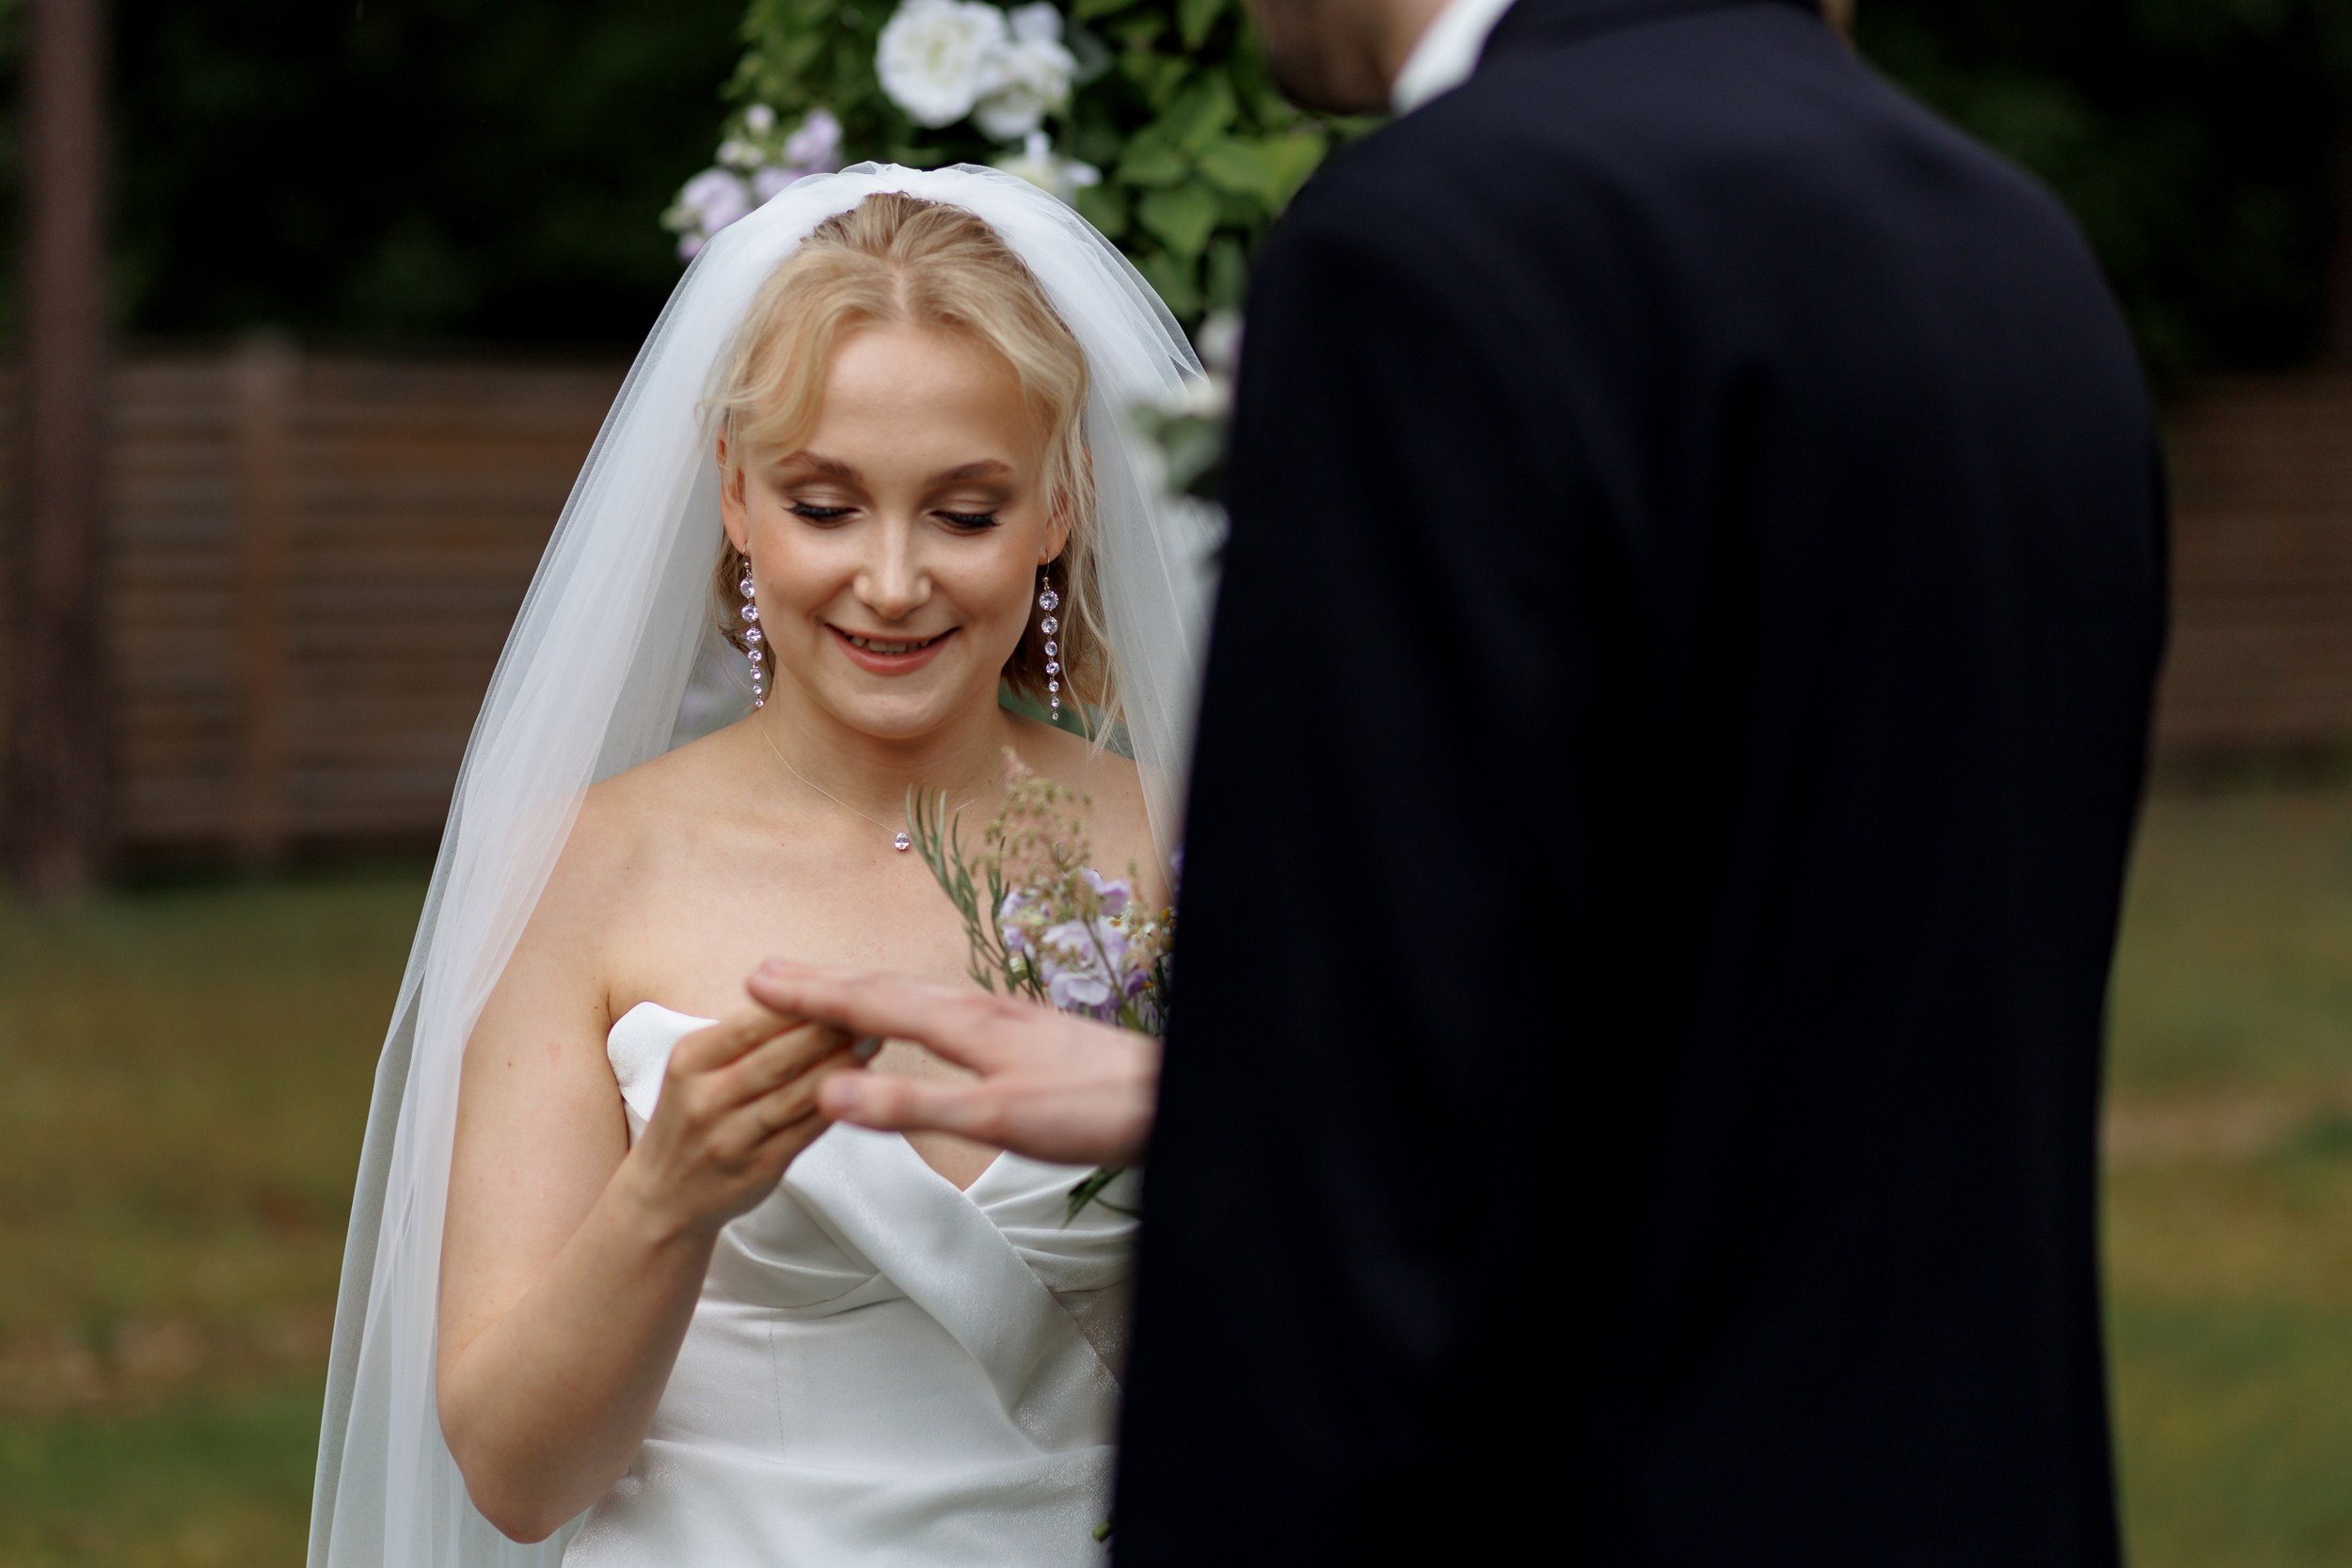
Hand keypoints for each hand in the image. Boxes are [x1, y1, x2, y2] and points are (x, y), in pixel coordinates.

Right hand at [619, 1003, 859, 1238]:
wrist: (664, 1195)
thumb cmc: (692, 1118)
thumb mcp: (698, 1067)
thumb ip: (746, 1034)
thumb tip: (811, 988)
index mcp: (691, 1060)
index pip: (750, 1024)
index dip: (799, 1004)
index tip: (839, 986)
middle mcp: (705, 1099)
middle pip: (777, 1058)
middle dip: (829, 1031)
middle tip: (872, 1009)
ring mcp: (730, 1138)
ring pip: (794, 1096)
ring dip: (840, 1067)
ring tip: (874, 1041)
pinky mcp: (757, 1170)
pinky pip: (804, 1133)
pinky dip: (836, 1107)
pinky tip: (864, 1088)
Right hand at [744, 960, 1159, 1166]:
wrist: (1163, 1096)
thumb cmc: (1089, 1109)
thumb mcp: (993, 1119)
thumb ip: (912, 1106)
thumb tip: (830, 1095)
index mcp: (962, 1026)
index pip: (868, 1005)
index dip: (809, 997)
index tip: (755, 983)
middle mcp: (978, 1009)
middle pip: (885, 988)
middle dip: (824, 981)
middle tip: (769, 971)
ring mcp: (1003, 1016)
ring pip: (915, 994)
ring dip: (862, 989)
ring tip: (828, 987)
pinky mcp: (1023, 1032)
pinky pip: (942, 1008)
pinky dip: (905, 1005)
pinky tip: (918, 1017)